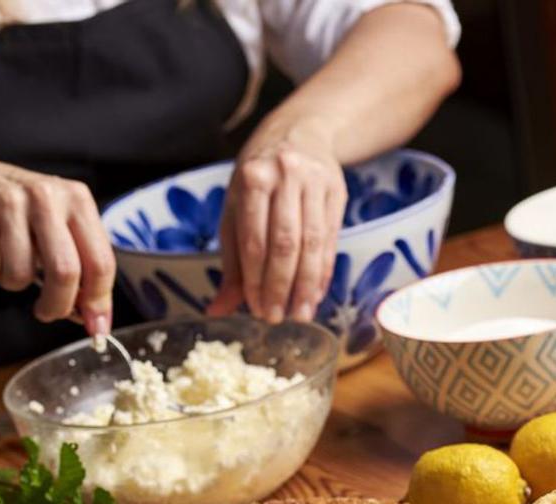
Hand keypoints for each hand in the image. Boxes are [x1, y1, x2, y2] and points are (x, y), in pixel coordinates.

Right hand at [0, 155, 114, 335]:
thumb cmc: (22, 214)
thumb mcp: (59, 230)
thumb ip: (82, 271)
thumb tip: (96, 320)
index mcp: (78, 200)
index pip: (100, 262)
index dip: (97, 302)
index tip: (94, 326)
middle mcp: (47, 195)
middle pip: (65, 271)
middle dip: (56, 305)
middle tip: (46, 311)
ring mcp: (9, 199)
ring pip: (20, 274)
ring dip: (14, 283)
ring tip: (10, 264)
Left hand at [208, 121, 346, 322]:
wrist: (300, 133)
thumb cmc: (259, 178)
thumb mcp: (236, 209)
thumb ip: (231, 261)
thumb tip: (218, 309)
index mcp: (252, 179)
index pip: (254, 241)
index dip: (256, 280)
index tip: (258, 310)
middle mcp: (285, 176)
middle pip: (285, 244)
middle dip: (281, 287)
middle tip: (277, 318)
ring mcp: (314, 181)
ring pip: (312, 243)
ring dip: (306, 285)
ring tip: (300, 313)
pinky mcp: (337, 190)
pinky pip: (331, 239)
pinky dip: (324, 270)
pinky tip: (316, 293)